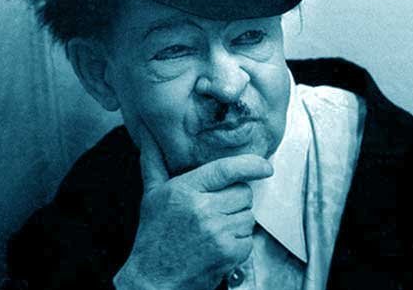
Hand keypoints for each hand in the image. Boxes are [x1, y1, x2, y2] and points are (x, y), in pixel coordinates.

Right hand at [113, 130, 272, 289]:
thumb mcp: (151, 195)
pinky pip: (249, 239)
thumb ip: (154, 162)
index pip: (226, 169)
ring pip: (248, 216)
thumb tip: (147, 136)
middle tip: (217, 209)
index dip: (250, 164)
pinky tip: (219, 245)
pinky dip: (239, 244)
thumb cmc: (154, 236)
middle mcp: (202, 208)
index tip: (265, 166)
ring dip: (237, 222)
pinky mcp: (228, 253)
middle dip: (235, 200)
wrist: (153, 279)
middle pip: (243, 193)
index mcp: (185, 189)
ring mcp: (217, 232)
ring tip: (215, 229)